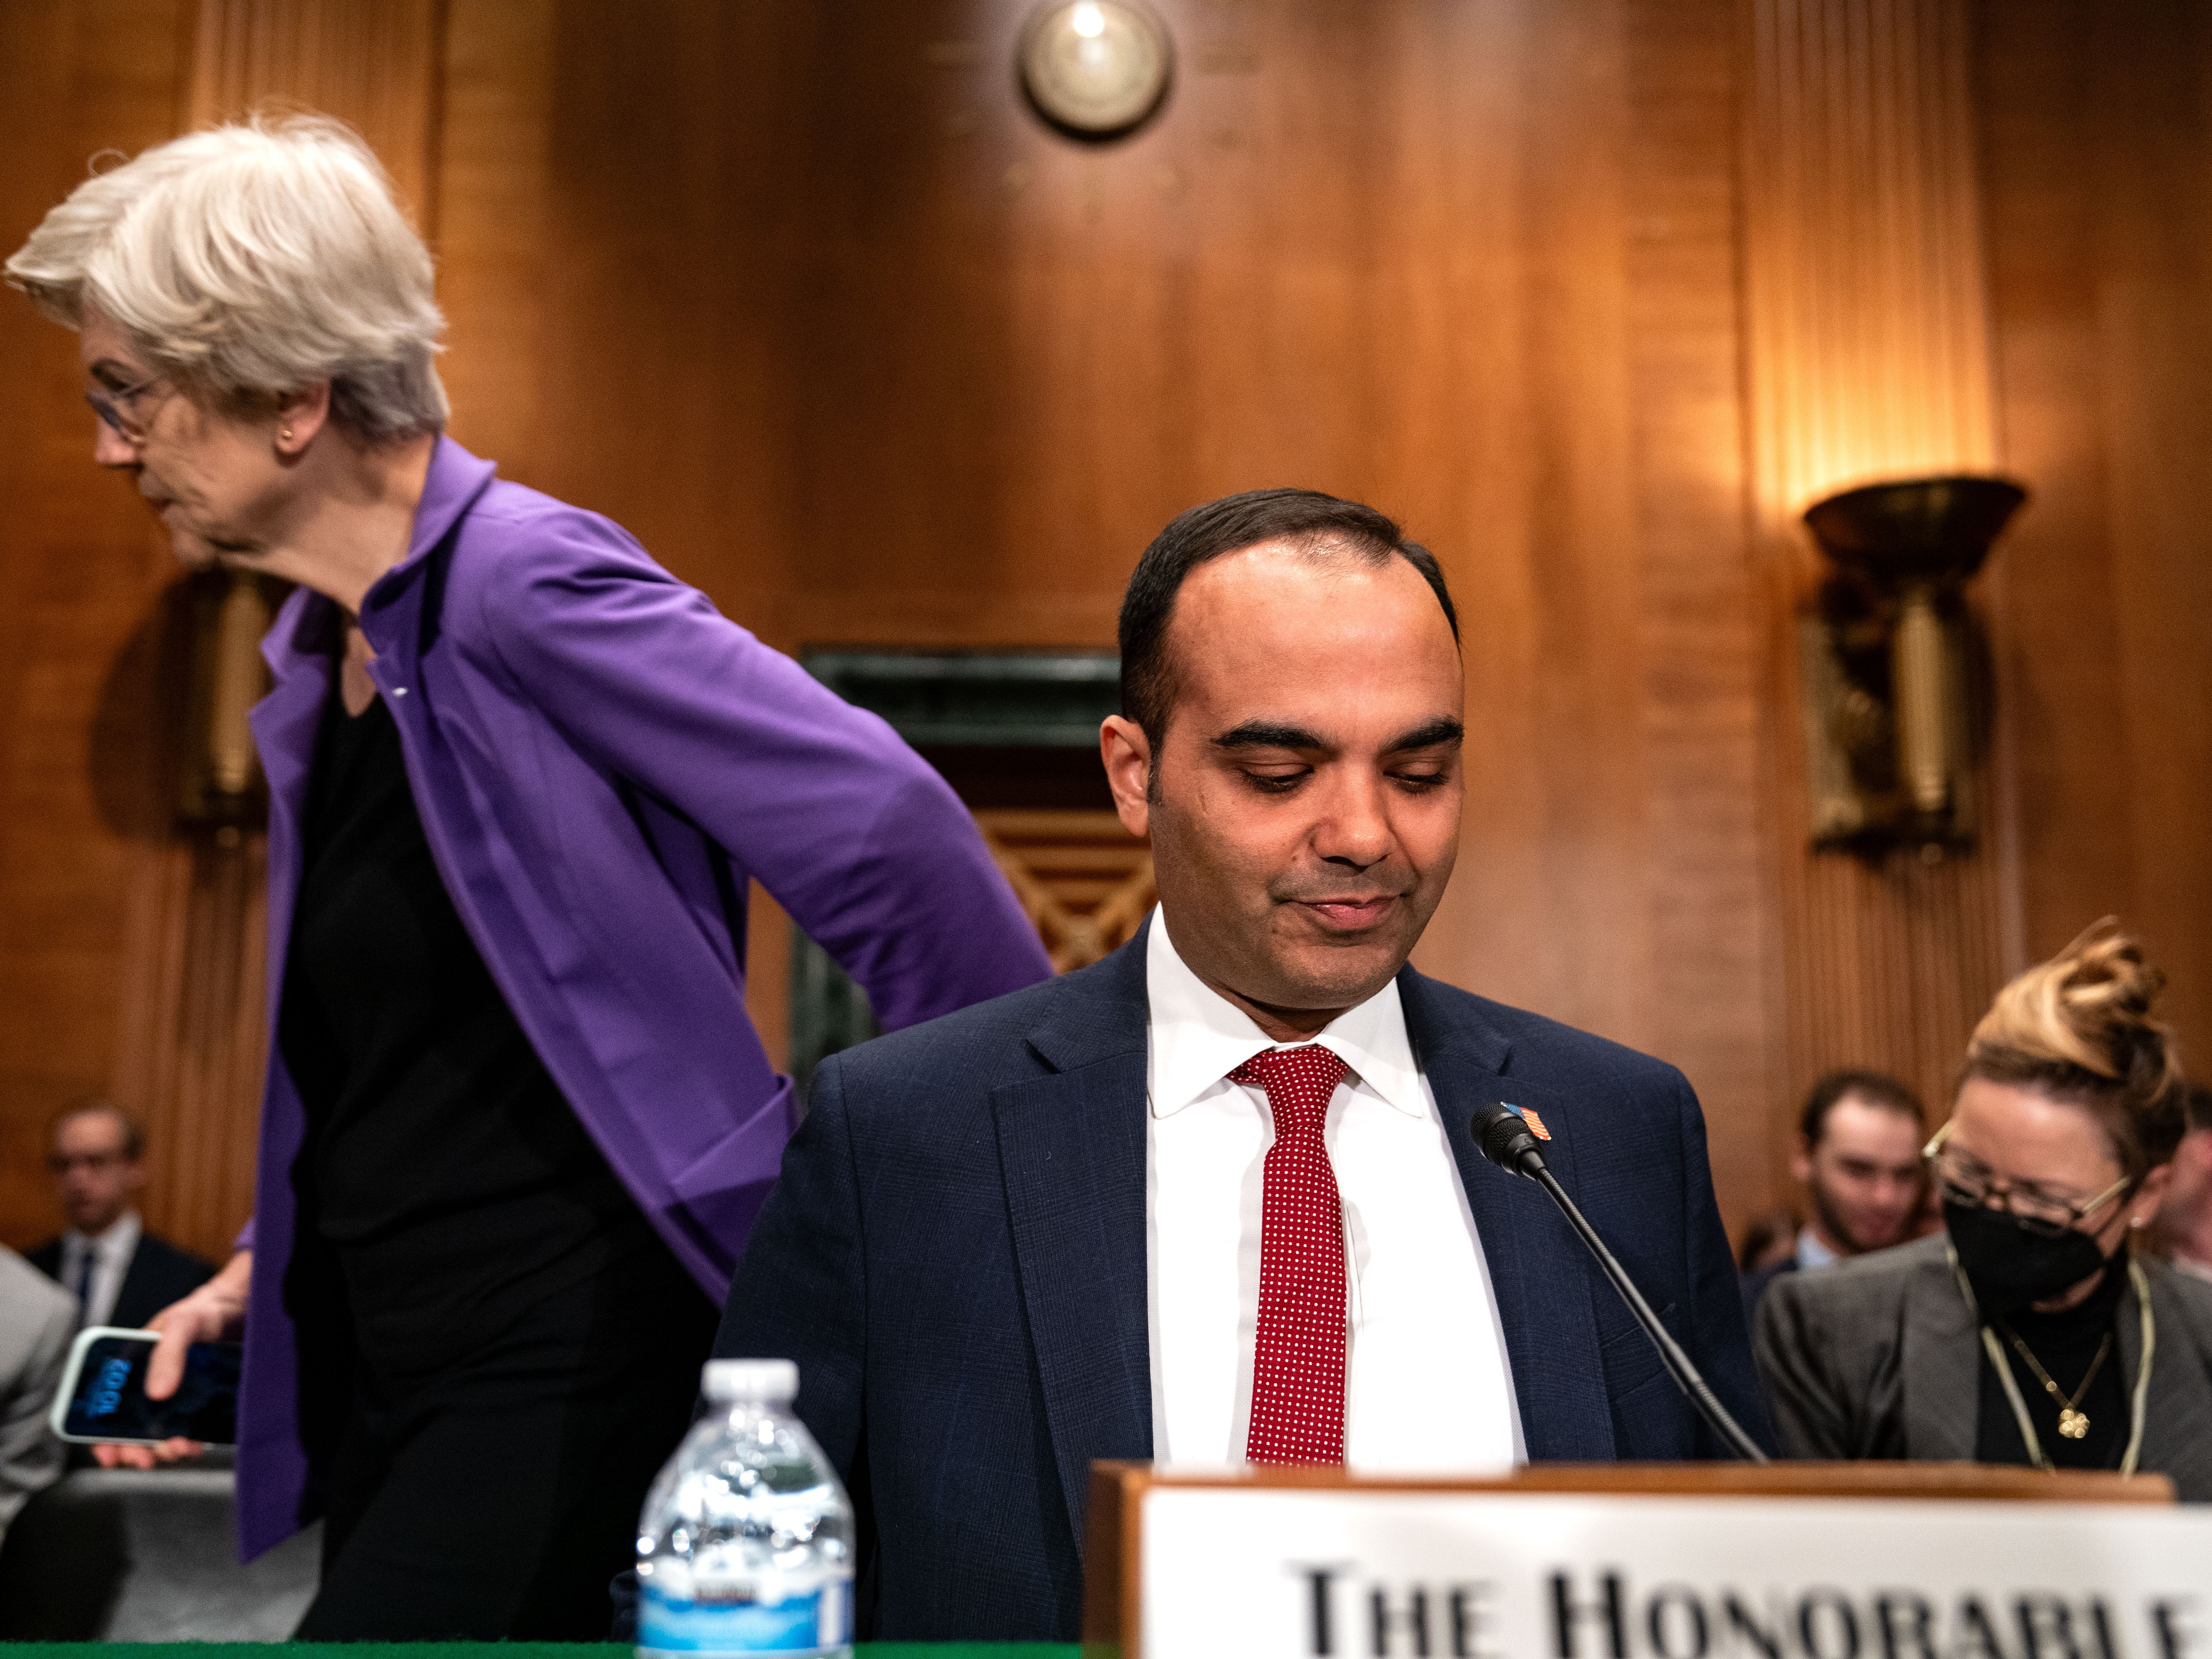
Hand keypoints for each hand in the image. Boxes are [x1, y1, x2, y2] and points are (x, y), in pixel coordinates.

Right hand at [92, 1250, 249, 1469]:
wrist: (247, 1307)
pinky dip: (190, 1440)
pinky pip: (191, 1427)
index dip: (103, 1435)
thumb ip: (168, 1354)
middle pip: (133, 1428)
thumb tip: (157, 1394)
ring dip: (165, 1447)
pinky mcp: (203, 1399)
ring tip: (180, 1448)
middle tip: (146, 1460)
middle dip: (136, 1449)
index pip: (108, 1408)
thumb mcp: (182, 1325)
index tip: (109, 1456)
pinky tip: (198, 1443)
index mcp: (134, 1368)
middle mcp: (152, 1384)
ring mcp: (179, 1393)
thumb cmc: (205, 1310)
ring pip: (162, 1433)